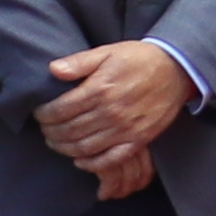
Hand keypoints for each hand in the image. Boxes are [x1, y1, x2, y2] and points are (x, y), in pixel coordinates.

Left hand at [40, 39, 198, 198]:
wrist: (177, 70)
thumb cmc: (139, 59)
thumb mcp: (108, 51)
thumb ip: (79, 62)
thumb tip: (53, 70)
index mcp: (100, 89)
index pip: (61, 109)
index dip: (44, 114)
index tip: (39, 113)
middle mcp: (110, 112)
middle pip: (69, 131)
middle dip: (51, 132)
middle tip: (44, 129)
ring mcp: (125, 129)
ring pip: (84, 147)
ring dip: (65, 148)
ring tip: (56, 142)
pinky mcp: (138, 140)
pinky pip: (110, 159)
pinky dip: (91, 164)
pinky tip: (80, 160)